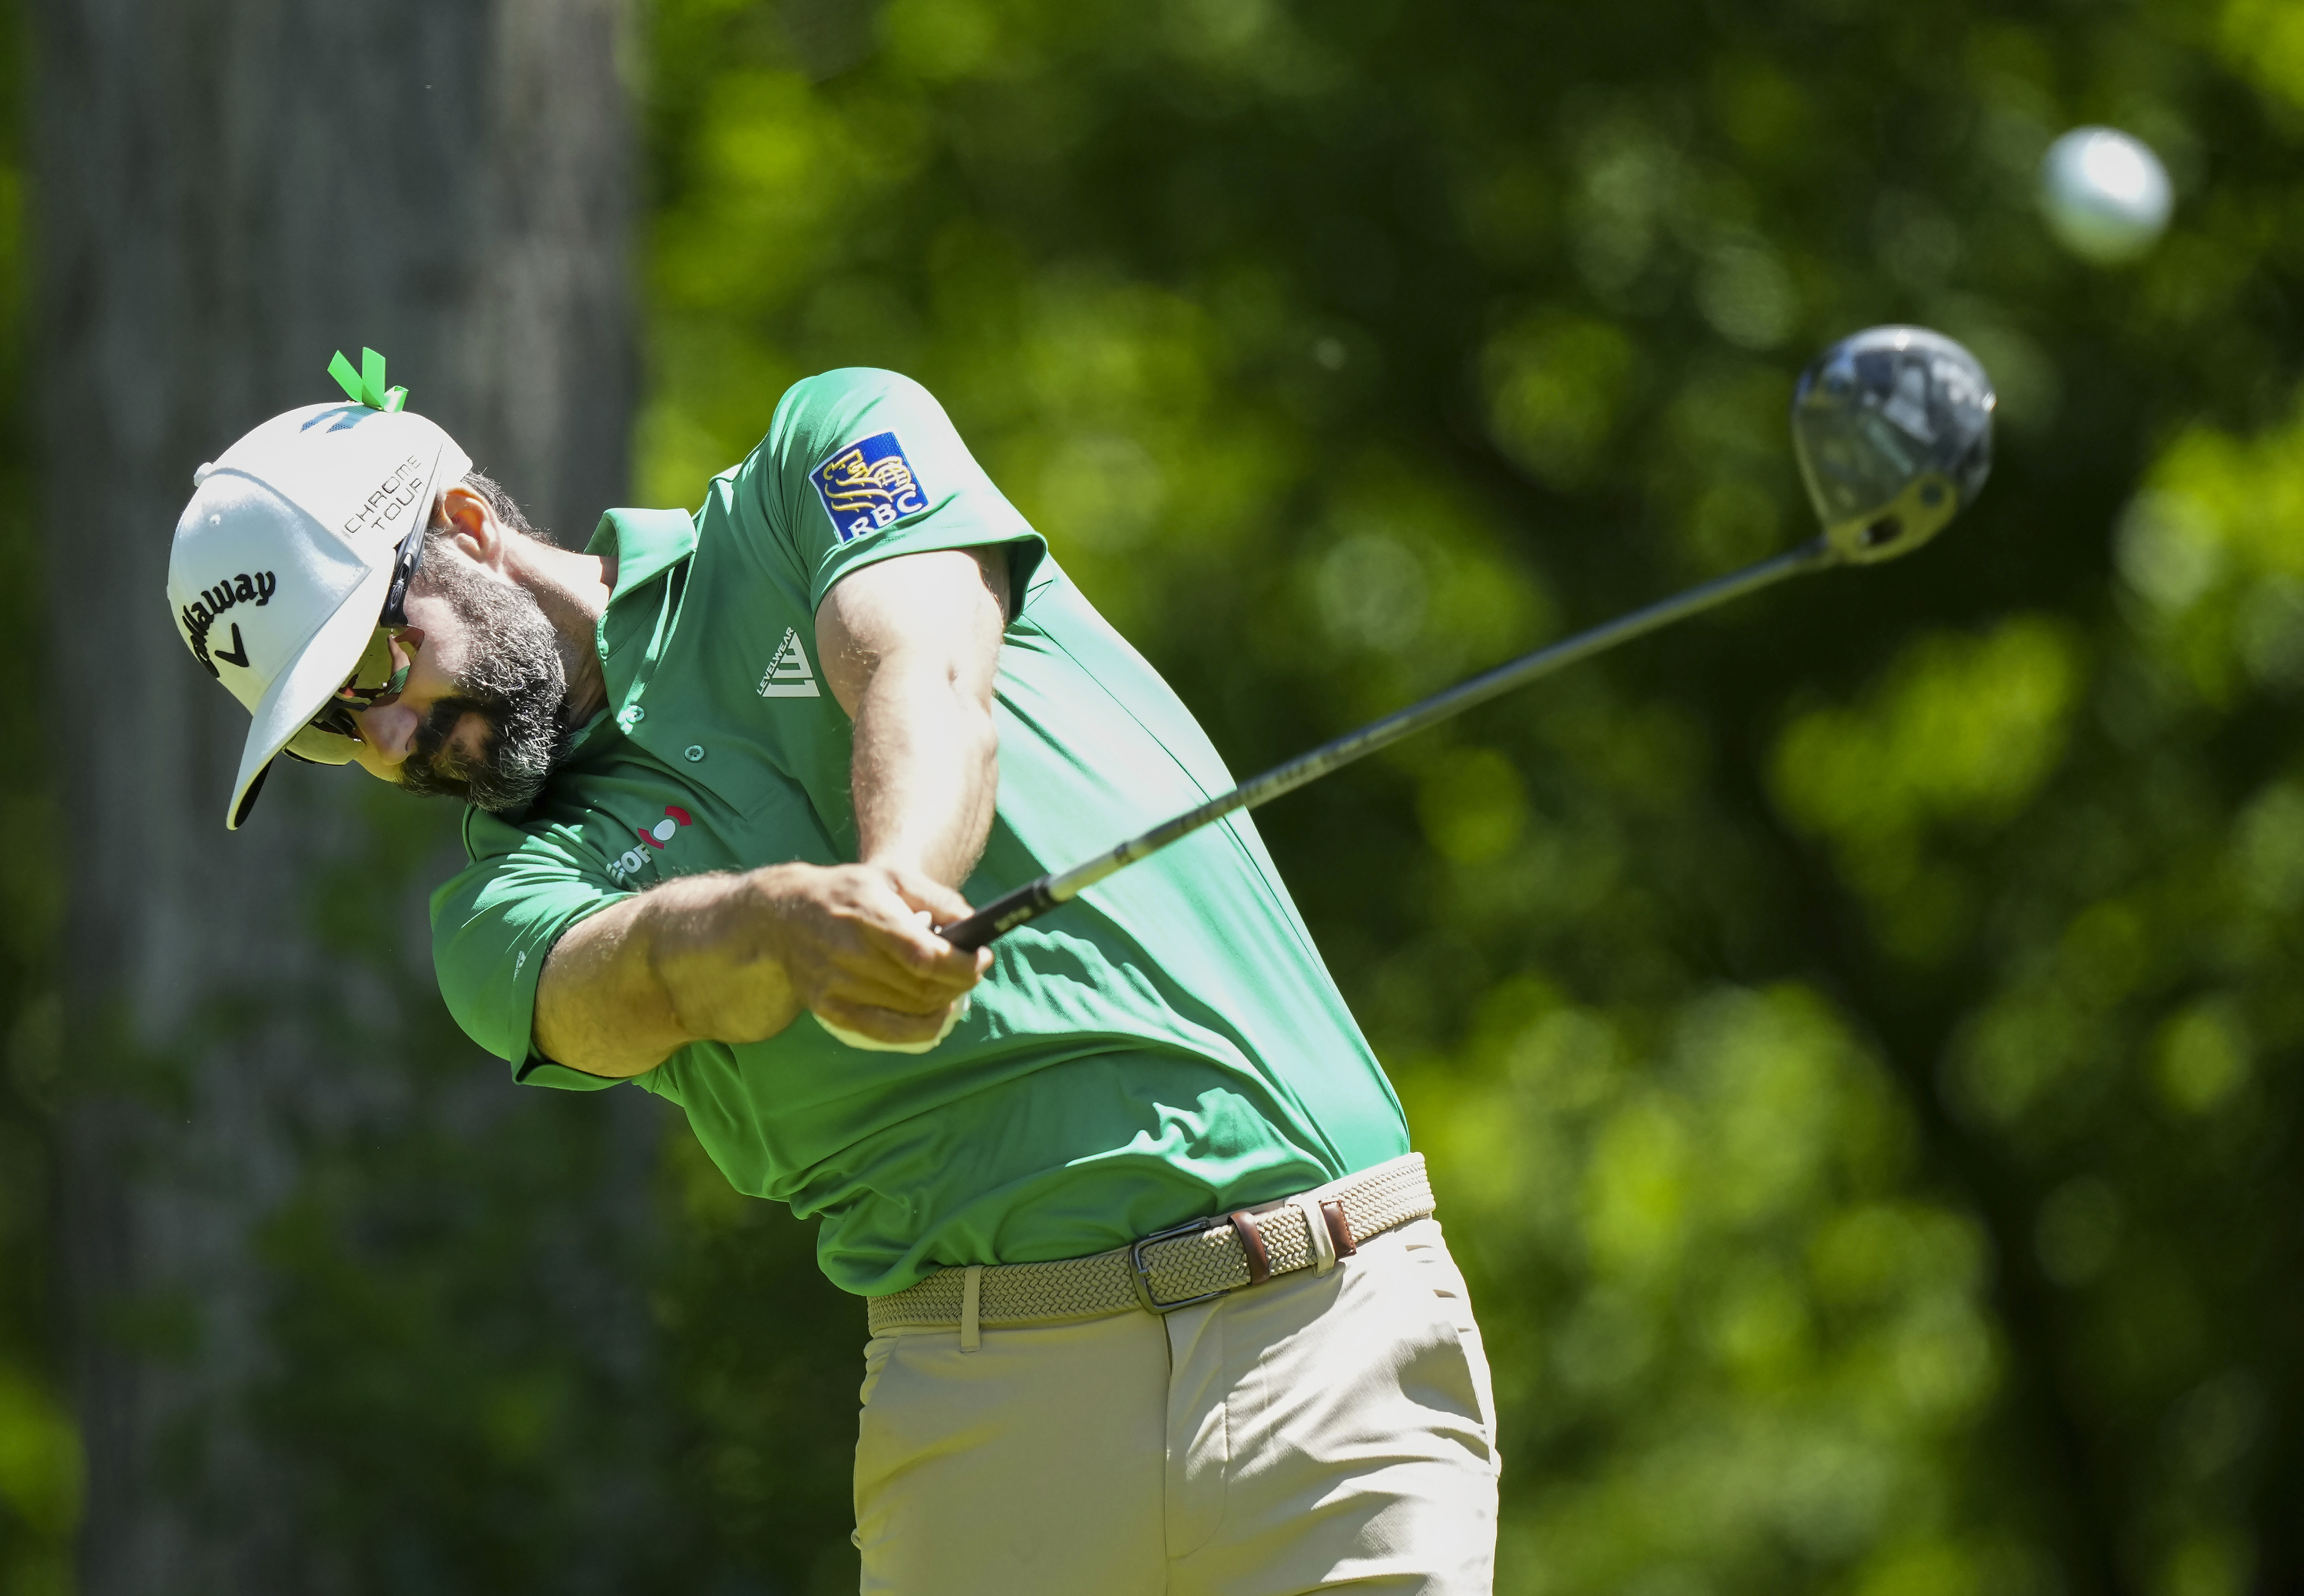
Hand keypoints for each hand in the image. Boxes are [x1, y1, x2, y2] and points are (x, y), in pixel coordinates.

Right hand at [754, 862, 988, 1046]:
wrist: (783, 916)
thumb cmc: (849, 894)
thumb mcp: (893, 878)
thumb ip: (939, 899)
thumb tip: (975, 927)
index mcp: (867, 916)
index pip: (925, 956)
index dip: (963, 964)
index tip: (982, 957)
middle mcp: (849, 955)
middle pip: (923, 988)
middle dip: (960, 982)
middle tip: (971, 970)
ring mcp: (837, 987)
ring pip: (911, 1011)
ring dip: (944, 1002)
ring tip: (952, 984)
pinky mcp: (830, 1010)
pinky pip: (887, 1033)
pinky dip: (921, 1029)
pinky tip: (935, 1014)